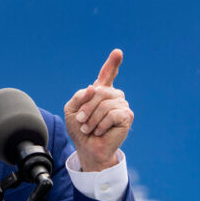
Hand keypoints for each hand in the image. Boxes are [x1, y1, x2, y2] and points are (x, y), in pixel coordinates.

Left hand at [64, 49, 133, 171]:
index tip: (117, 52)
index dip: (112, 63)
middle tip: (80, 121)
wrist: (87, 148)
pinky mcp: (127, 116)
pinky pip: (112, 114)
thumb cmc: (80, 129)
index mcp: (101, 91)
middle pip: (99, 91)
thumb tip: (94, 88)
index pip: (107, 74)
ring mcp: (122, 105)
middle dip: (86, 108)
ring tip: (89, 129)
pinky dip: (101, 125)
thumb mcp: (72, 110)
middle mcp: (113, 96)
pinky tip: (100, 131)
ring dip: (92, 119)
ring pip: (104, 104)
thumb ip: (79, 96)